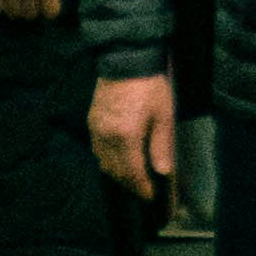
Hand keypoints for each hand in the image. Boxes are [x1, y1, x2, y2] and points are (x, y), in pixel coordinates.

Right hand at [89, 70, 175, 196]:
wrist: (126, 58)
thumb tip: (164, 172)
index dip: (142, 187)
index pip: (132, 173)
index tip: (151, 196)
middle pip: (116, 171)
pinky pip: (97, 150)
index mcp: (126, 137)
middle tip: (143, 189)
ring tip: (133, 177)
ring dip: (118, 173)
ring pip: (104, 163)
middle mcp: (106, 138)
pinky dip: (108, 159)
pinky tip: (119, 158)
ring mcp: (96, 130)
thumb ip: (162, 144)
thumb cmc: (149, 85)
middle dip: (130, 184)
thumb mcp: (163, 113)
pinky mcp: (92, 122)